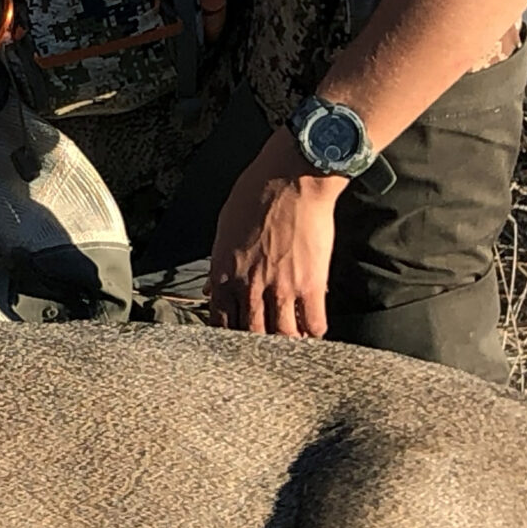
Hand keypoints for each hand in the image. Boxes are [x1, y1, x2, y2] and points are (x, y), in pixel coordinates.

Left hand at [209, 130, 345, 334]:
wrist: (291, 179)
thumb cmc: (256, 195)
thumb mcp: (224, 229)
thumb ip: (218, 265)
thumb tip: (211, 288)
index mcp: (225, 274)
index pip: (220, 322)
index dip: (229, 336)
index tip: (236, 341)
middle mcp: (250, 287)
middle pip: (251, 336)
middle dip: (258, 346)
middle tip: (266, 348)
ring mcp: (281, 289)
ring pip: (283, 337)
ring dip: (288, 343)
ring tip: (292, 341)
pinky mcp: (311, 284)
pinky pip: (314, 323)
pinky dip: (315, 331)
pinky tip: (314, 328)